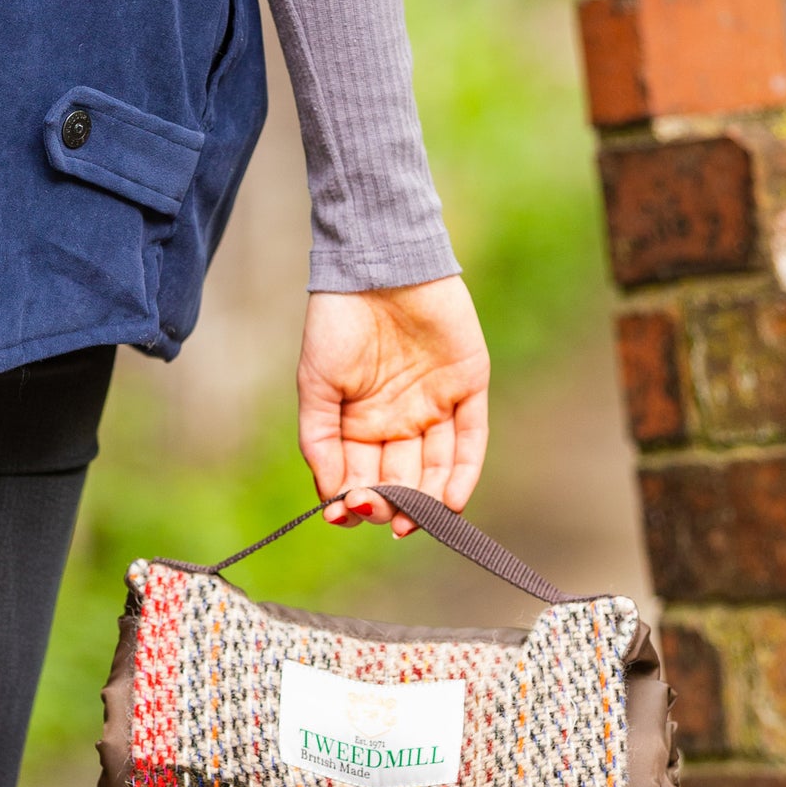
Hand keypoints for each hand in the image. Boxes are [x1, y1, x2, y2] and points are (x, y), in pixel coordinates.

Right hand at [296, 277, 489, 536]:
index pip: (362, 477)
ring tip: (413, 521)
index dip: (356, 500)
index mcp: (361, 423)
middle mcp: (400, 421)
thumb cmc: (337, 322)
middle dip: (390, 503)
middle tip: (380, 512)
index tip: (346, 513)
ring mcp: (436, 405)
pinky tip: (449, 501)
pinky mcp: (468, 387)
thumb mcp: (315, 386)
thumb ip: (321, 442)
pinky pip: (470, 439)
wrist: (375, 266)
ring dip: (426, 500)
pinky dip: (462, 472)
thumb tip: (331, 499)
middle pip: (401, 479)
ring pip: (436, 467)